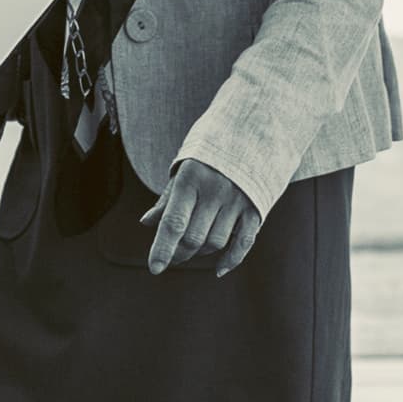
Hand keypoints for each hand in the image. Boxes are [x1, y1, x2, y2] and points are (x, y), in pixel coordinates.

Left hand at [146, 157, 261, 277]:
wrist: (252, 132)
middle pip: (194, 238)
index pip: (174, 221)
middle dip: (179, 253)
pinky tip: (219, 269)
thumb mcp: (183, 169)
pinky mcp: (256, 208)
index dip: (162, 248)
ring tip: (194, 247)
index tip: (154, 268)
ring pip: (215, 242)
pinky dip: (231, 260)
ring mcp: (238, 200)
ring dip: (201, 252)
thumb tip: (146, 223)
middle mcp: (215, 190)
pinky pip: (243, 243)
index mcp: (191, 178)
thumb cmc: (209, 154)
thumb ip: (167, 198)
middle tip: (173, 256)